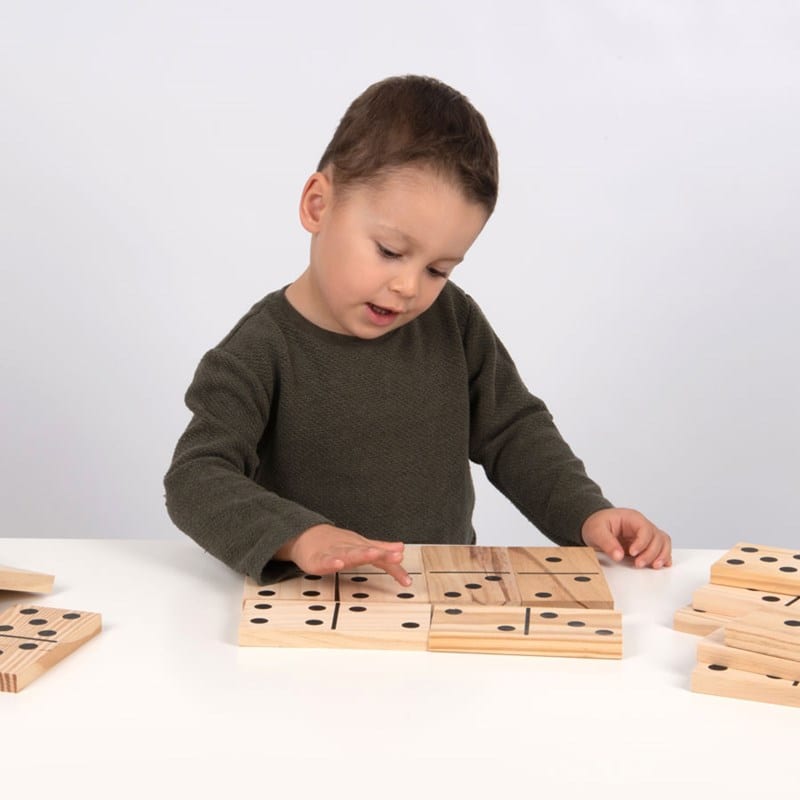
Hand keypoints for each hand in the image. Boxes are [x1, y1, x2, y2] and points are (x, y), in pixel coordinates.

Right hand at [274, 524, 410, 585]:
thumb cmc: (336, 542)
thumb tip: (401, 548)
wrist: (306, 535)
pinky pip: (325, 561)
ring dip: (360, 554)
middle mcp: (350, 549)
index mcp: (361, 547)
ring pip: (348, 554)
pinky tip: (337, 563)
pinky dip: (331, 562)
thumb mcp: (361, 544)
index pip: (381, 558)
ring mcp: (334, 553)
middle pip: (367, 552)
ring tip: (372, 554)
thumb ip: (381, 548)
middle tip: (396, 556)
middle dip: (382, 554)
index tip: (407, 580)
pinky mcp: (317, 559)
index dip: (394, 568)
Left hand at [581, 508, 671, 568]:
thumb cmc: (597, 524)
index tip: (632, 553)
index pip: (645, 529)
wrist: (596, 526)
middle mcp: (642, 525)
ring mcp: (646, 535)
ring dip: (661, 555)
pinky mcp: (646, 544)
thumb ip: (607, 542)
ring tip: (653, 566)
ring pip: (663, 542)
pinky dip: (663, 556)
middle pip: (657, 537)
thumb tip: (618, 556)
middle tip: (638, 564)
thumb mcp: (596, 531)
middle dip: (650, 553)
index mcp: (632, 518)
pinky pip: (662, 548)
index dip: (642, 543)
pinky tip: (660, 564)